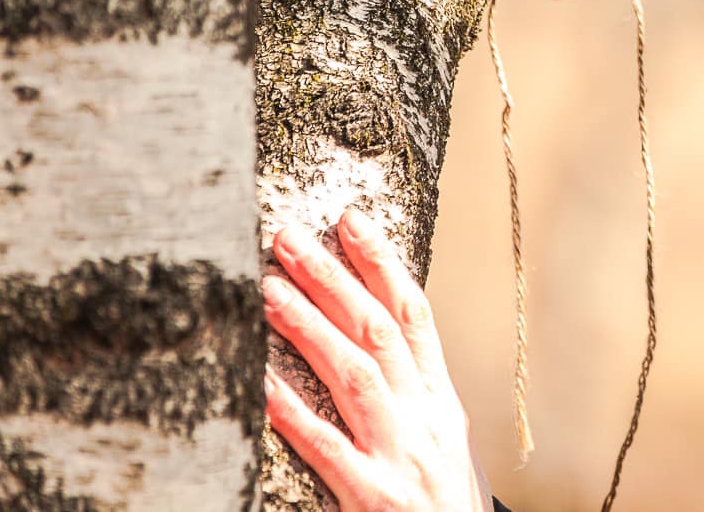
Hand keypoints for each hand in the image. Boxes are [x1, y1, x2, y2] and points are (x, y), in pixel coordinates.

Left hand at [262, 208, 492, 511]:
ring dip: (311, 325)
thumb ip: (410, 394)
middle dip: (334, 279)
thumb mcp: (440, 440)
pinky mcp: (373, 496)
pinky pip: (325, 446)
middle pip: (378, 332)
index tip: (349, 219)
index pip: (414, 315)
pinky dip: (292, 410)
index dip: (383, 262)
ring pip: (355, 374)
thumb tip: (367, 339)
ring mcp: (400, 454)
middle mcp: (425, 417)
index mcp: (441, 400)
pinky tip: (259, 380)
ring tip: (269, 288)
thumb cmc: (443, 503)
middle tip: (289, 238)